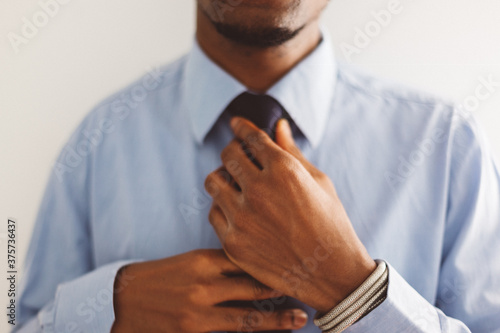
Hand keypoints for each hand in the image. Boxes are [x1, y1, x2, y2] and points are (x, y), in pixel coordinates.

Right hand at [111, 249, 307, 331]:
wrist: (124, 298)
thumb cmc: (160, 276)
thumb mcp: (189, 261)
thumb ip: (219, 262)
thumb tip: (253, 261)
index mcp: (202, 260)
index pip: (246, 259)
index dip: (272, 263)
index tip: (295, 262)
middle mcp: (204, 284)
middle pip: (252, 286)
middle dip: (281, 288)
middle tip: (309, 288)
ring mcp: (198, 311)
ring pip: (246, 316)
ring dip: (276, 318)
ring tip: (299, 319)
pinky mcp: (192, 332)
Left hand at [205, 118, 376, 313]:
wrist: (332, 273)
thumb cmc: (331, 223)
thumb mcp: (319, 182)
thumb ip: (292, 151)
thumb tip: (278, 126)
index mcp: (284, 170)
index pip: (250, 136)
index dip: (241, 127)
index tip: (237, 125)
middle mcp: (259, 190)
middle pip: (228, 155)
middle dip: (234, 150)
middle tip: (240, 156)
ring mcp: (243, 217)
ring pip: (213, 181)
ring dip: (223, 177)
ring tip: (235, 183)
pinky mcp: (233, 242)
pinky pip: (213, 212)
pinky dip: (222, 206)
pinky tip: (236, 208)